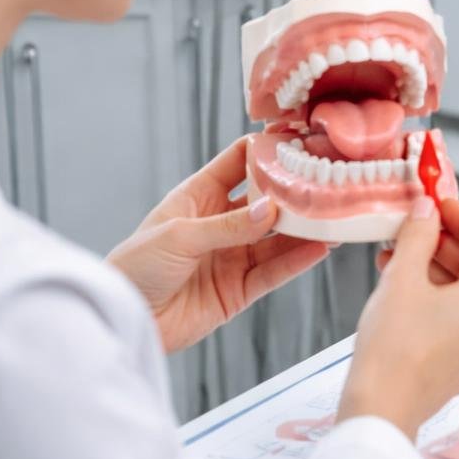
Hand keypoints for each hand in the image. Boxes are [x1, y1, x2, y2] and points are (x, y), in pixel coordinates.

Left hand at [106, 137, 329, 353]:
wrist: (125, 320)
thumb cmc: (136, 267)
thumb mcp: (179, 236)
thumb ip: (227, 225)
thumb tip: (271, 210)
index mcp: (198, 197)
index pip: (239, 163)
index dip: (265, 150)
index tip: (298, 138)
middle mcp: (219, 223)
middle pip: (265, 201)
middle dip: (294, 192)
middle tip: (326, 181)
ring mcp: (231, 256)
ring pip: (276, 238)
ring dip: (303, 229)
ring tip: (333, 218)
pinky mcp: (238, 289)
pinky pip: (273, 272)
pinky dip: (297, 261)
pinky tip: (319, 249)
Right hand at [338, 196, 458, 439]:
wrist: (382, 408)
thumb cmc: (394, 348)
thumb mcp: (402, 277)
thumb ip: (418, 236)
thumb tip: (426, 210)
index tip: (438, 204)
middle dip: (445, 242)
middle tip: (414, 227)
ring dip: (435, 269)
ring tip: (396, 255)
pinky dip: (435, 296)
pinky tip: (400, 286)